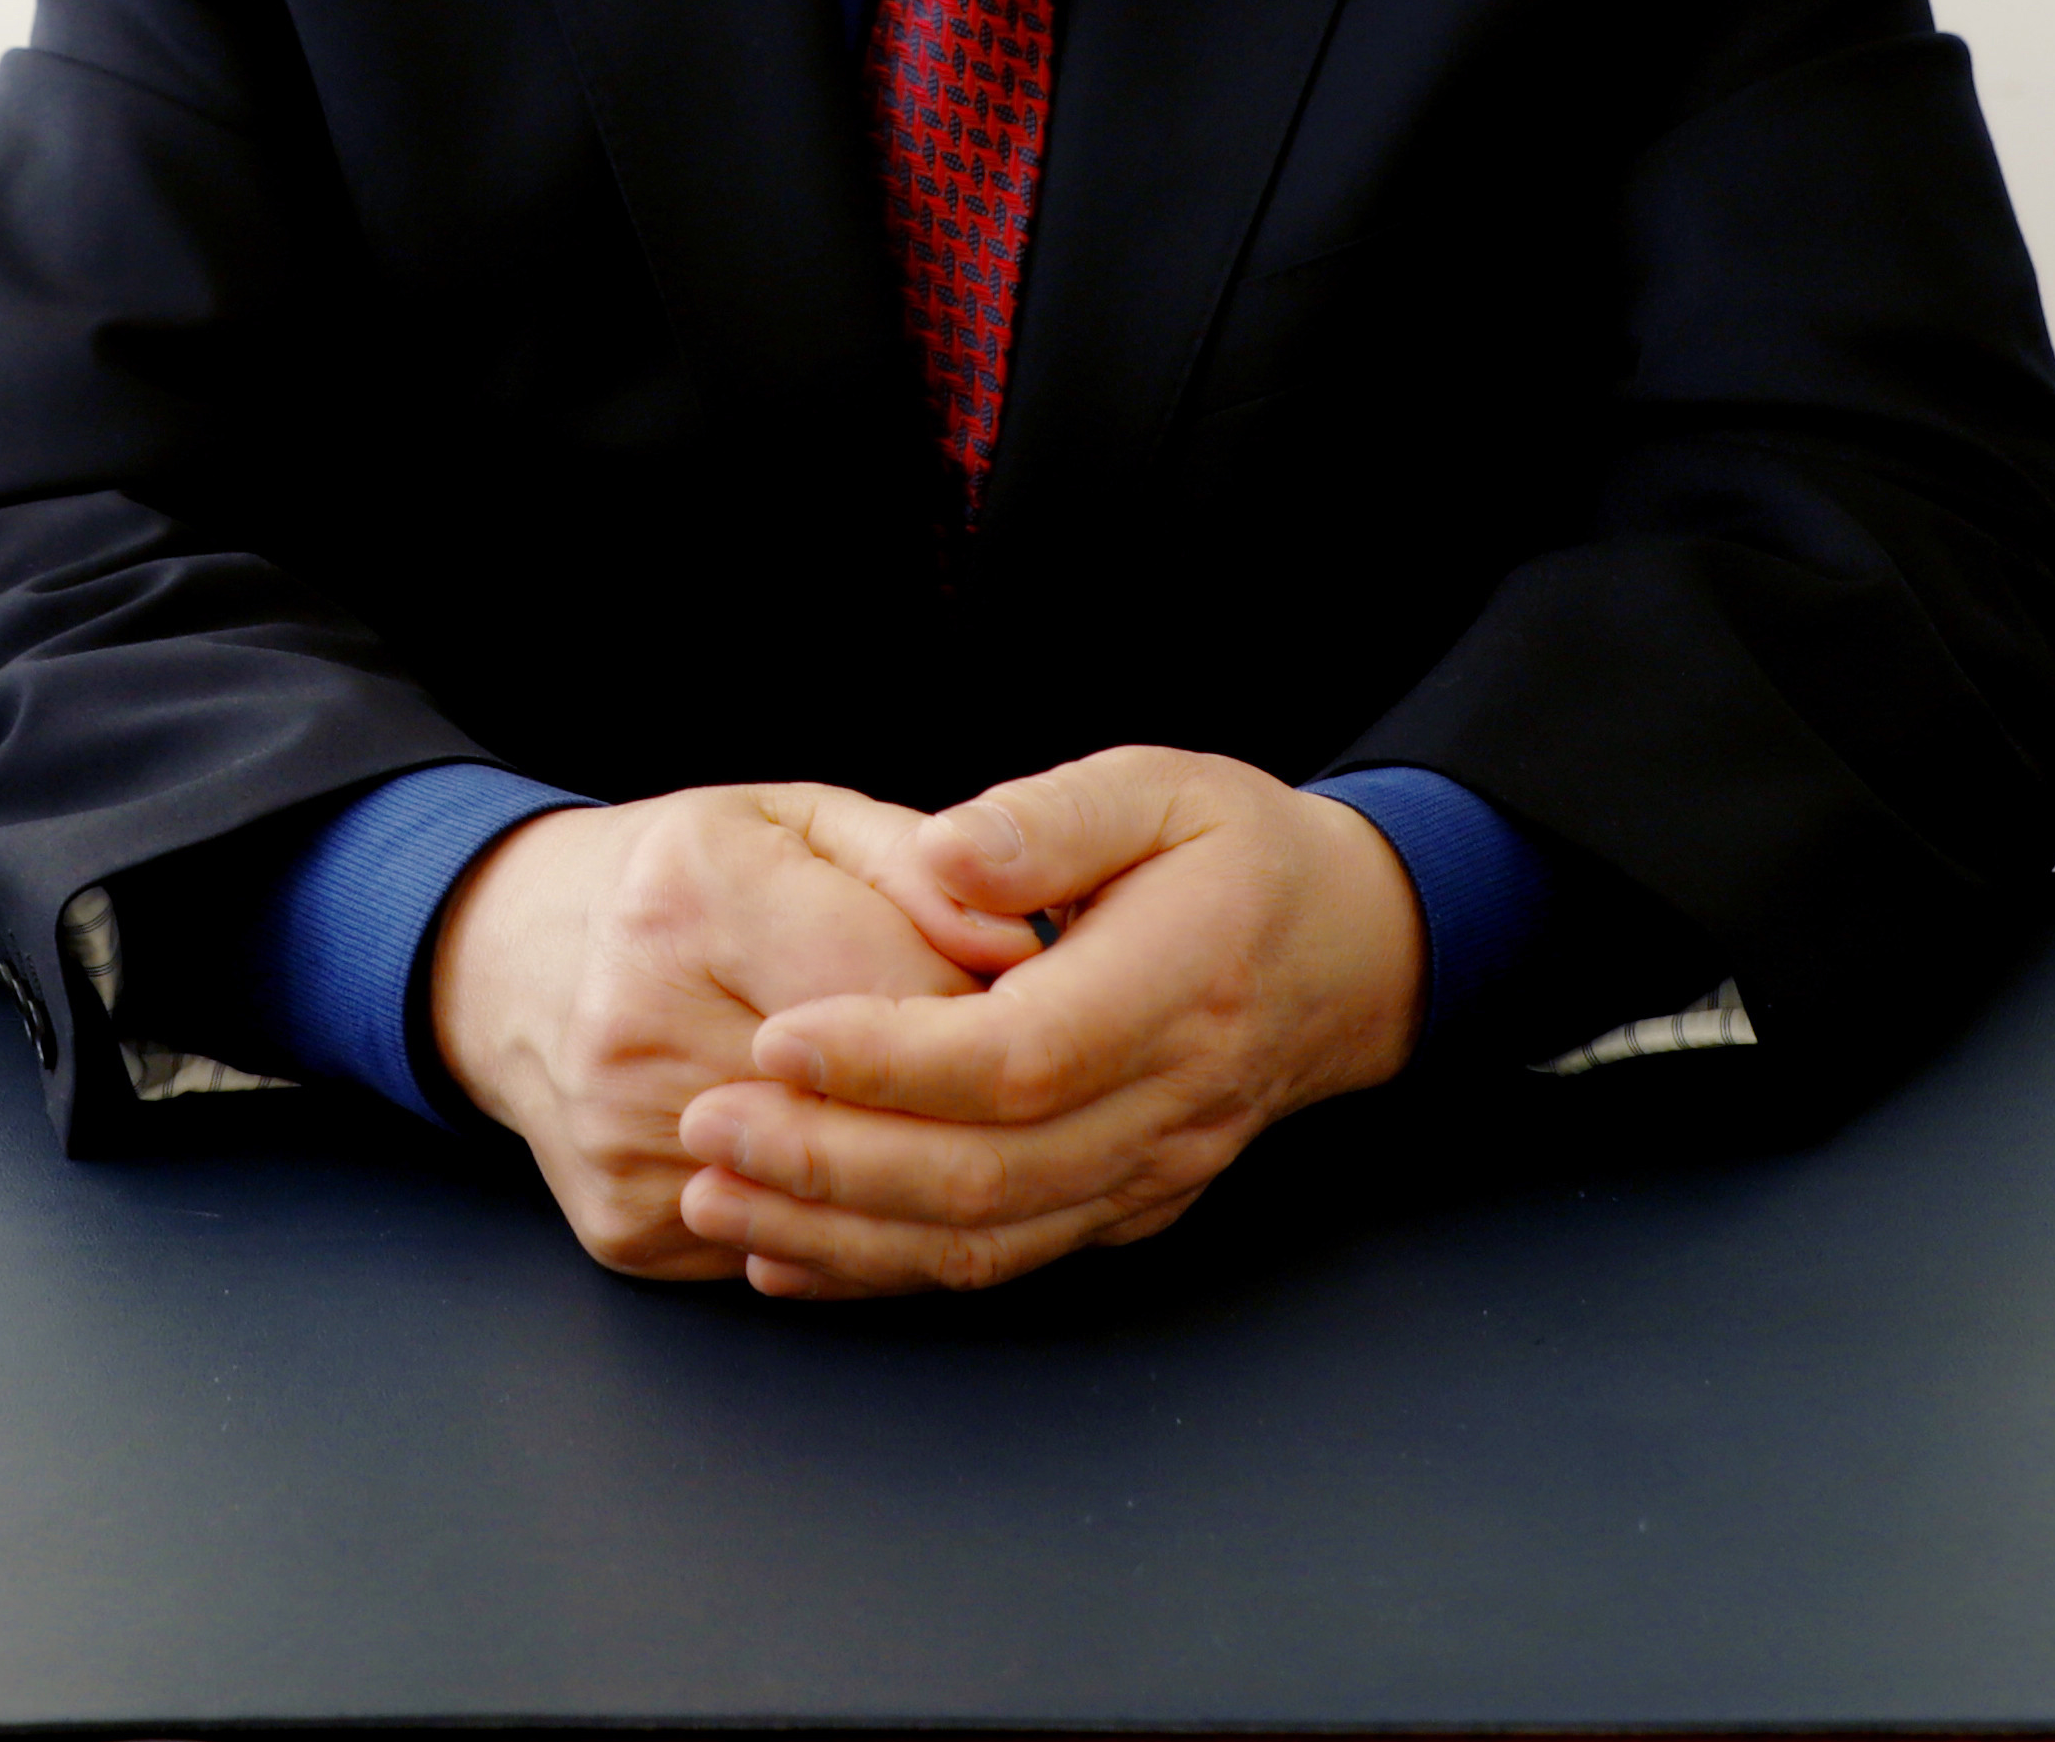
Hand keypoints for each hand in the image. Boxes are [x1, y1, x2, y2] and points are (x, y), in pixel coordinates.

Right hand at [426, 784, 1024, 1278]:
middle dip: (959, 1103)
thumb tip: (1021, 950)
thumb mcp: (800, 824)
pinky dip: (834, 1219)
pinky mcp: (625, 1224)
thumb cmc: (688, 883)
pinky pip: (787, 1251)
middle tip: (987, 1080)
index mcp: (696, 896)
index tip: (1020, 1012)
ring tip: (916, 1120)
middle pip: (872, 1111)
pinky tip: (832, 1165)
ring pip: (837, 1202)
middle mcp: (638, 1023)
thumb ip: (920, 871)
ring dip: (903, 1173)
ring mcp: (623, 1140)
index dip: (989, 1014)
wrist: (515, 960)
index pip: (900, 993)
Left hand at [672, 747, 1423, 1298]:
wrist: (1344, 955)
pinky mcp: (1123, 1208)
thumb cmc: (1233, 853)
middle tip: (709, 1126)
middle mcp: (1169, 1102)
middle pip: (992, 1168)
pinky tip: (787, 1255)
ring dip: (841, 1232)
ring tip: (716, 1197)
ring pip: (989, 1238)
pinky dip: (888, 1268)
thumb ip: (1051, 817)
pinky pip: (1003, 1260)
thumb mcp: (1159, 787)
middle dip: (834, 1161)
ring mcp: (1150, 1172)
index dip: (893, 1058)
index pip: (1022, 1052)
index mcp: (1179, 984)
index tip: (775, 1037)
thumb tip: (944, 852)